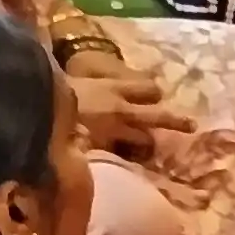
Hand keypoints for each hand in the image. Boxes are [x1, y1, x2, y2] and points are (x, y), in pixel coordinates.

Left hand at [64, 39, 189, 153]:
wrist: (42, 92)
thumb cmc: (57, 125)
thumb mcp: (77, 145)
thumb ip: (91, 150)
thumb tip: (93, 159)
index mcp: (116, 128)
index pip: (145, 140)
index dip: (150, 145)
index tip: (154, 149)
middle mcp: (122, 109)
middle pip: (157, 115)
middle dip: (176, 121)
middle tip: (192, 125)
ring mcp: (115, 89)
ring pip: (147, 88)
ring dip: (152, 93)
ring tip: (156, 95)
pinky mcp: (104, 75)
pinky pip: (126, 77)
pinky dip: (132, 81)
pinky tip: (132, 82)